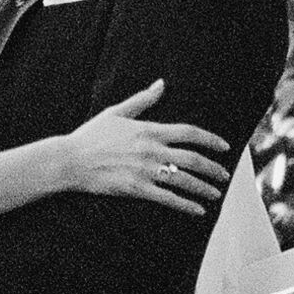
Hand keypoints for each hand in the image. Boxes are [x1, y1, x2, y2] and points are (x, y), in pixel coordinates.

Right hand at [62, 82, 231, 217]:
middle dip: (213, 168)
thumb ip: (143, 99)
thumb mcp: (116, 112)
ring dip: (204, 188)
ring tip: (215, 194)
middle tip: (224, 175)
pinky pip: (168, 198)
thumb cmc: (91, 135)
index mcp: (149, 130)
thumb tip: (161, 84)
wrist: (69, 160)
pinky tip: (198, 210)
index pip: (189, 133)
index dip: (210, 139)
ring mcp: (145, 170)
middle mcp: (152, 150)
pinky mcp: (136, 188)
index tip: (224, 146)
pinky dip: (186, 205)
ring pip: (184, 180)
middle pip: (193, 159)